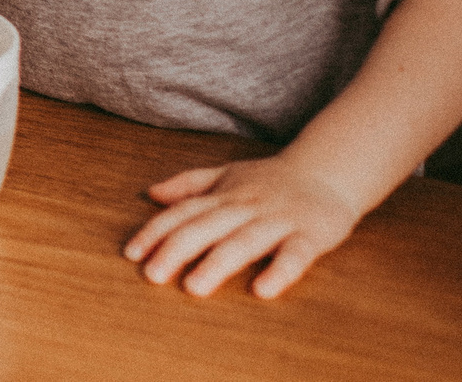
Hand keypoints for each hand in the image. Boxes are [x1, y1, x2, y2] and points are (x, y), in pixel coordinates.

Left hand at [125, 153, 360, 298]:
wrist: (329, 171)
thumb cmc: (271, 180)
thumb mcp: (227, 174)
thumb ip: (189, 184)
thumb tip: (150, 193)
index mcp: (224, 196)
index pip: (184, 212)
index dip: (156, 231)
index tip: (131, 253)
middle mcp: (247, 206)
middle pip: (207, 227)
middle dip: (177, 250)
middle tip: (152, 275)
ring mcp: (279, 220)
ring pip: (245, 241)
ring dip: (218, 263)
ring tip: (194, 287)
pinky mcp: (311, 235)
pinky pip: (296, 254)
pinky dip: (280, 271)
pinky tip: (263, 291)